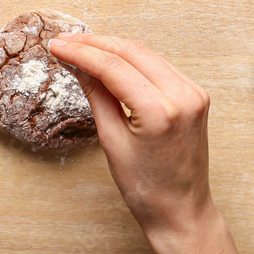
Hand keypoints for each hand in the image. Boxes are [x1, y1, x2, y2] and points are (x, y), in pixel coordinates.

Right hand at [48, 33, 211, 238]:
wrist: (181, 211)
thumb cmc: (146, 188)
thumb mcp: (112, 141)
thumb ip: (97, 96)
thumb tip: (78, 65)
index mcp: (160, 111)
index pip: (114, 67)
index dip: (81, 53)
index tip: (57, 46)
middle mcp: (183, 96)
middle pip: (131, 52)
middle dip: (95, 44)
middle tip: (64, 42)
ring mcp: (194, 93)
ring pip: (146, 54)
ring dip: (113, 48)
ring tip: (81, 47)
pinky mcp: (196, 95)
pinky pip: (159, 66)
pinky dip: (133, 59)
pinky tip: (110, 59)